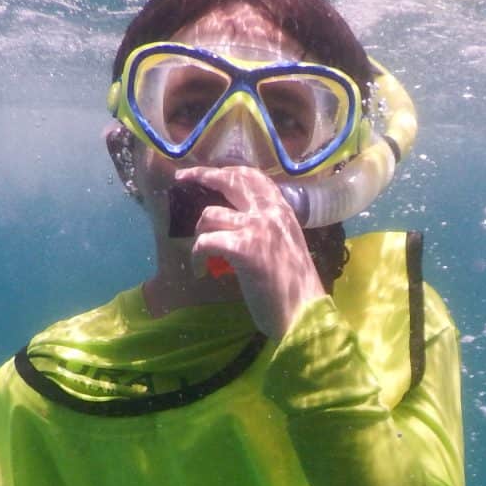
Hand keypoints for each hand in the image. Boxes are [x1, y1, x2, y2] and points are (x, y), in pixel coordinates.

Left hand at [179, 164, 325, 340]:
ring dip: (199, 234)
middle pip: (230, 180)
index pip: (253, 177)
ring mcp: (257, 228)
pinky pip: (205, 242)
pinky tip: (200, 270)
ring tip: (201, 254)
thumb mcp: (285, 246)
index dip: (228, 171)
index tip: (209, 173)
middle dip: (201, 175)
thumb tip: (236, 224)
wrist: (304, 314)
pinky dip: (197, 256)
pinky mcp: (243, 248)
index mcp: (282, 211)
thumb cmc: (294, 288)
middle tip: (181, 178)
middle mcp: (270, 212)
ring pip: (210, 214)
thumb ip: (267, 230)